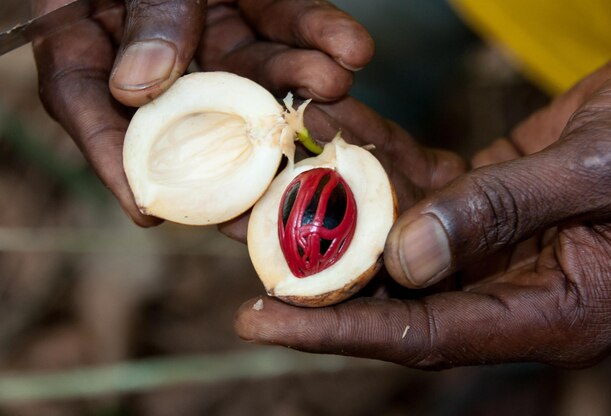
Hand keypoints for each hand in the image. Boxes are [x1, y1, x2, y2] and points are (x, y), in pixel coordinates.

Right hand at [31, 0, 373, 224]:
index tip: (150, 209)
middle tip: (272, 183)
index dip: (116, 160)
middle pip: (191, 107)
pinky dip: (321, 31)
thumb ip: (141, 16)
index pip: (90, 106)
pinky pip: (287, 18)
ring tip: (334, 83)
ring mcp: (208, 23)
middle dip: (239, 144)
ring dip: (297, 79)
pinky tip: (353, 49)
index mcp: (92, 32)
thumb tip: (139, 86)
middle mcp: (154, 43)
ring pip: (251, 68)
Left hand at [234, 54, 610, 368]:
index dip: (339, 330)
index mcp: (552, 311)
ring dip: (336, 204)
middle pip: (394, 293)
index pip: (424, 335)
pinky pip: (413, 185)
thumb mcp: (597, 172)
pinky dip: (373, 160)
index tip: (262, 320)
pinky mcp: (481, 201)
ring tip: (271, 180)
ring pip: (394, 234)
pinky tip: (332, 132)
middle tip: (246, 244)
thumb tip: (405, 257)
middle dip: (316, 269)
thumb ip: (501, 213)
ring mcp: (492, 245)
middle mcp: (511, 287)